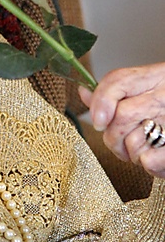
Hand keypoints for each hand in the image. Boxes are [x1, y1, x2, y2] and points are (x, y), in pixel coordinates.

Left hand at [79, 63, 164, 178]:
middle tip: (119, 144)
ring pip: (133, 141)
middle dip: (113, 137)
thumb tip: (84, 92)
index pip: (118, 80)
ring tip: (142, 147)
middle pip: (122, 114)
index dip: (101, 101)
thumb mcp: (144, 93)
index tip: (98, 122)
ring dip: (131, 152)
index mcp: (155, 78)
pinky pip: (149, 161)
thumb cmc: (163, 111)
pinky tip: (153, 156)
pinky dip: (146, 163)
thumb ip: (112, 93)